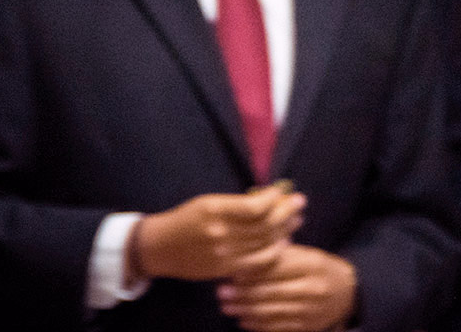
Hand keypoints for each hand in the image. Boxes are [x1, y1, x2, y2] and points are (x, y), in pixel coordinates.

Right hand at [129, 186, 305, 281]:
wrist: (160, 248)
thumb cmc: (185, 219)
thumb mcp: (207, 202)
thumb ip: (235, 203)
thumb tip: (268, 199)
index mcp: (215, 210)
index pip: (255, 206)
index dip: (275, 199)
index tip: (283, 192)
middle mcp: (221, 232)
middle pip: (264, 224)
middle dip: (287, 212)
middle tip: (300, 202)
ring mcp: (224, 254)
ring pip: (264, 243)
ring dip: (285, 230)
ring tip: (296, 220)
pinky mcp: (225, 270)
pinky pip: (256, 263)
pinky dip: (273, 253)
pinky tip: (283, 243)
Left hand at [217, 243, 356, 331]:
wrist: (348, 295)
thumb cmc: (322, 270)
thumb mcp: (308, 255)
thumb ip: (283, 256)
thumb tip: (248, 257)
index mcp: (311, 264)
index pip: (276, 267)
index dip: (252, 270)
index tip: (231, 271)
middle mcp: (311, 288)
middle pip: (270, 291)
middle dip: (243, 293)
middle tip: (221, 291)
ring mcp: (309, 310)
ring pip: (271, 311)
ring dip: (245, 310)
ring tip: (227, 306)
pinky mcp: (306, 326)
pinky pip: (277, 327)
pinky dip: (258, 325)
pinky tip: (244, 321)